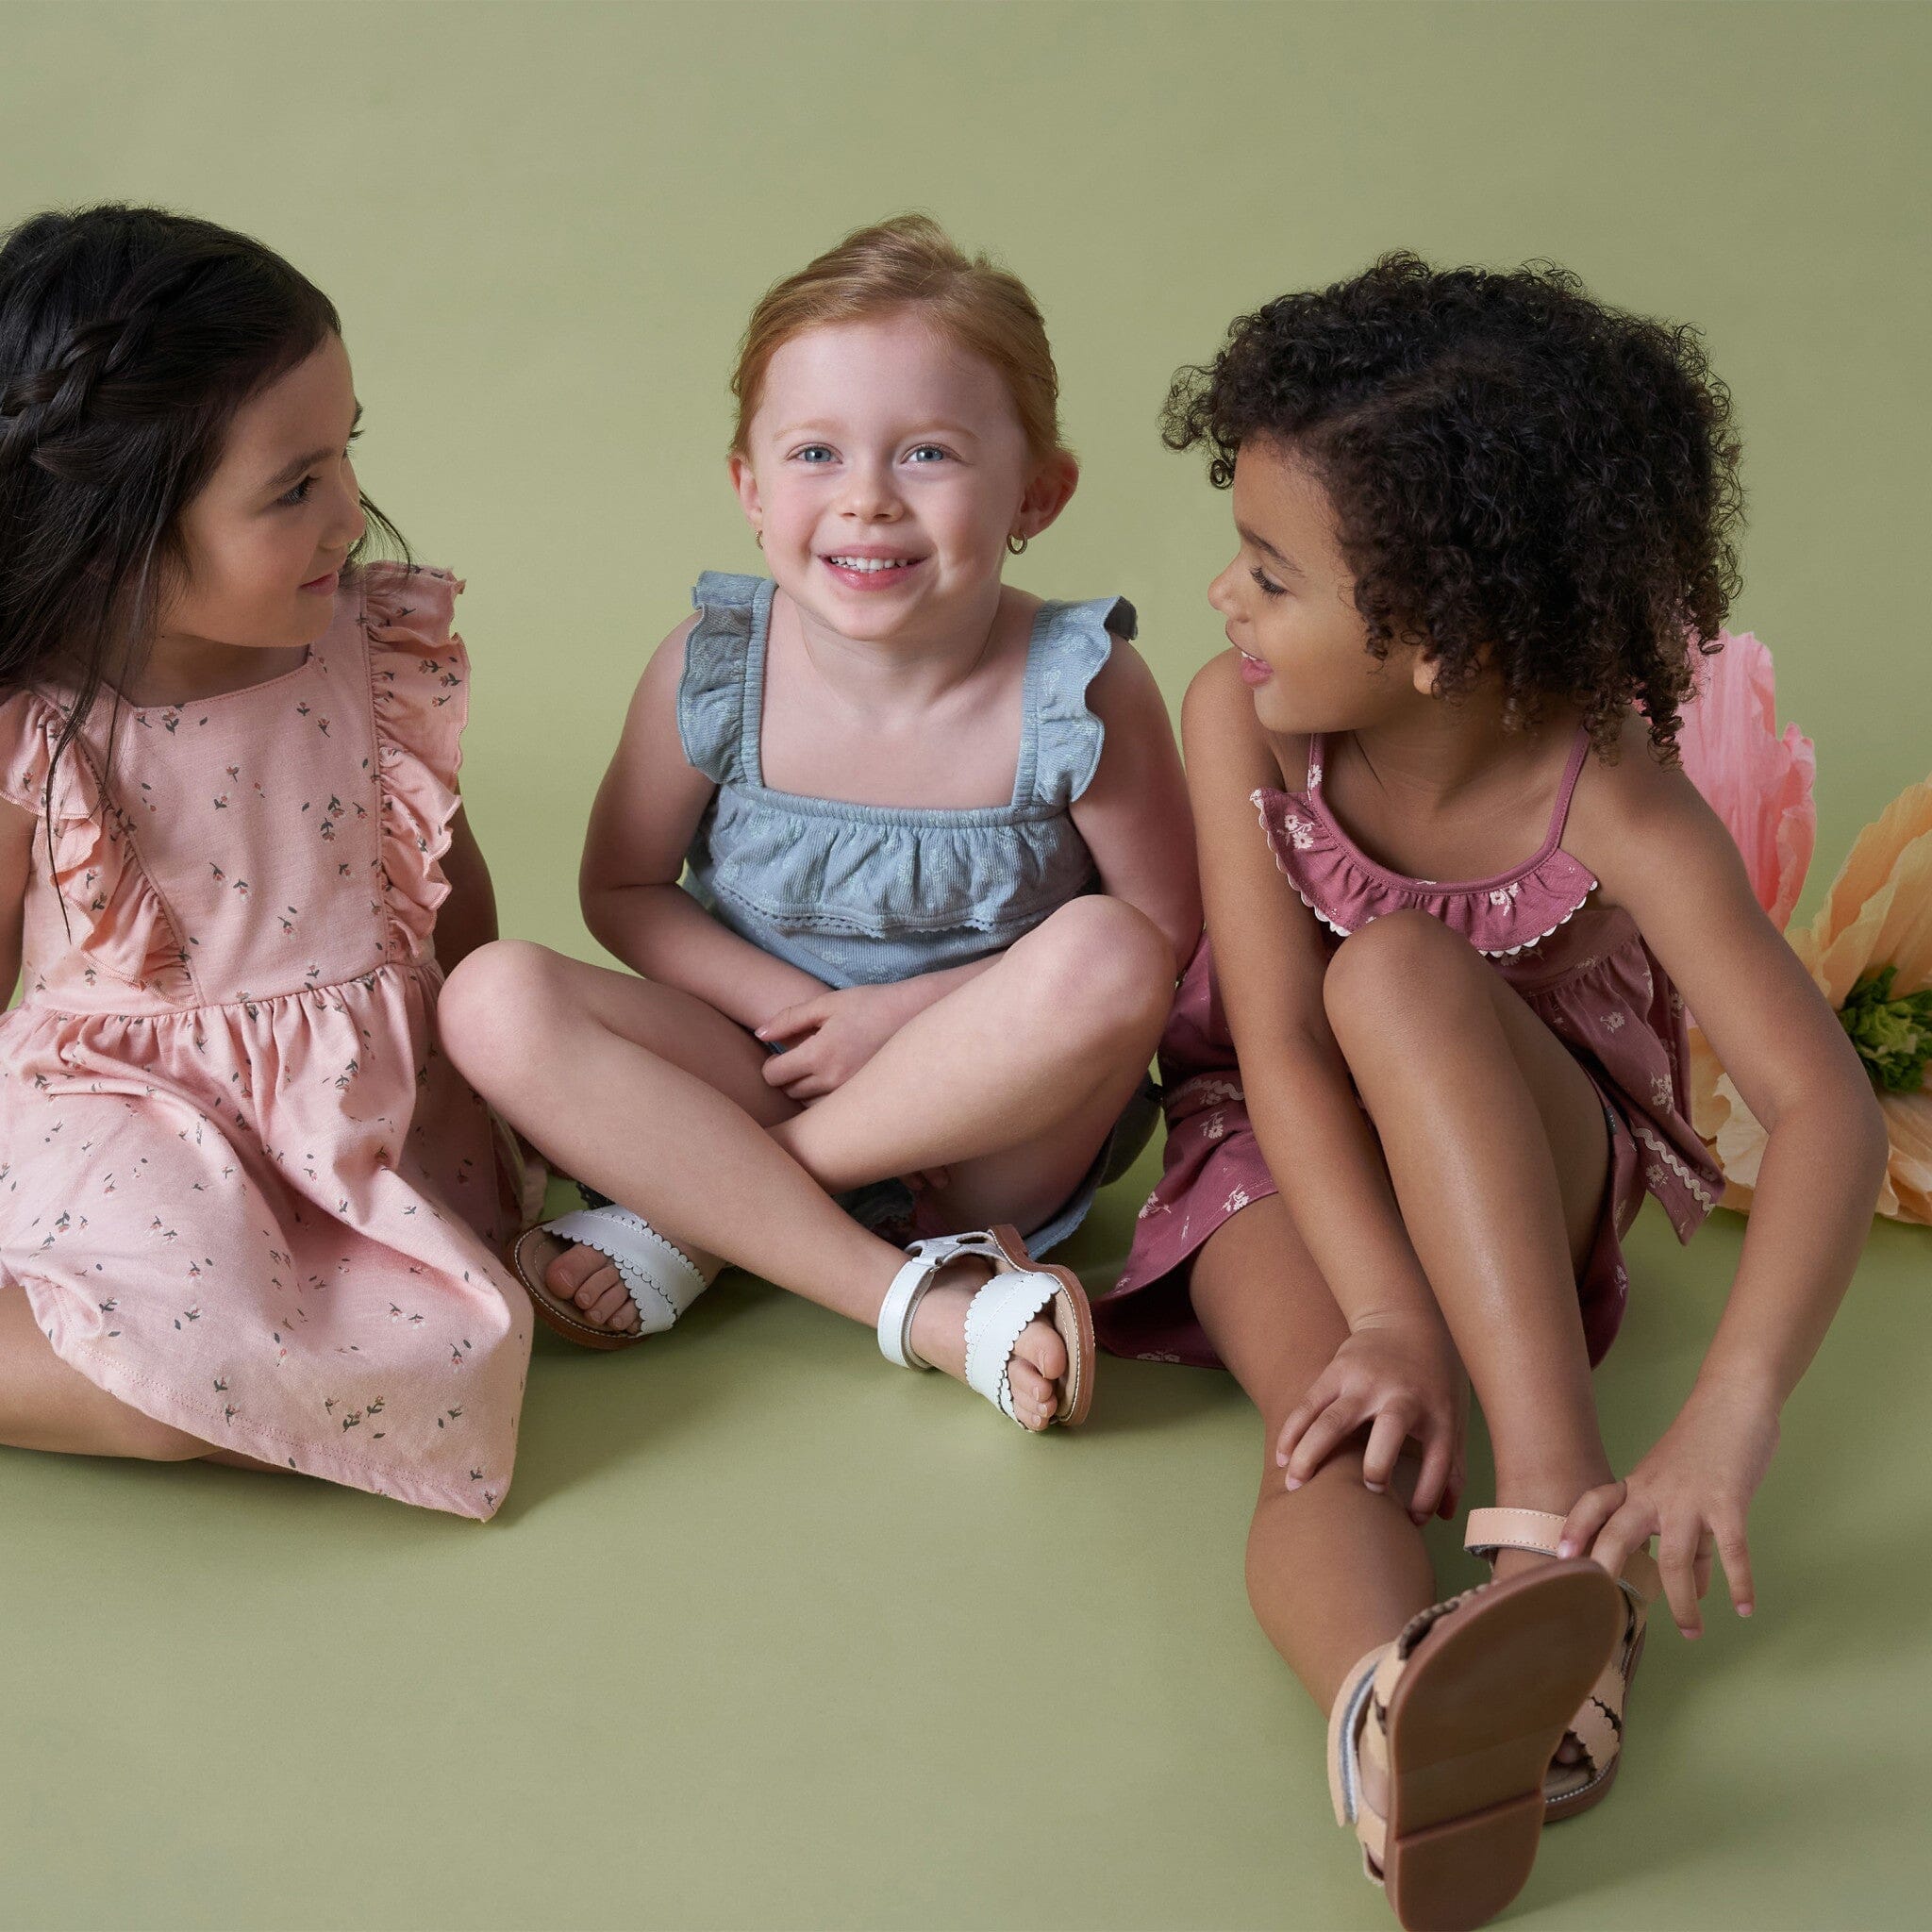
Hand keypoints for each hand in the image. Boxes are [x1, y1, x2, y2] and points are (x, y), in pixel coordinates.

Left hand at [756, 984, 911, 1102]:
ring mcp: (851, 1095)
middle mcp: (833, 1080)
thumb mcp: (827, 1004)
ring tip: (819, 1071)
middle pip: (789, 1092)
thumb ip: (789, 1019)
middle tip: (800, 1061)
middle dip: (788, 1077)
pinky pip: (832, 1111)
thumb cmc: (871, 1005)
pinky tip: (835, 1082)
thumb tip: (759, 1034)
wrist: (917, 1016)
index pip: (774, 1076)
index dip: (771, 1066)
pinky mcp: (866, 1101)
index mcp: (820, 1054)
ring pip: (809, 1106)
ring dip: (806, 1092)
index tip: (780, 1057)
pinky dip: (826, 1101)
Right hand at [1275, 1312, 1466, 1523]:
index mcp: (1438, 1412)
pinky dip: (1292, 1431)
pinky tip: (1281, 1457)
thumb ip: (1453, 1467)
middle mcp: (1402, 1396)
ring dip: (1311, 1452)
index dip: (1428, 1495)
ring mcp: (1366, 1381)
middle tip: (1368, 1489)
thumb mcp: (1454, 1418)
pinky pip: (1309, 1404)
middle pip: (1388, 1429)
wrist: (1406, 1321)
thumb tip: (1448, 1517)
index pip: (1440, 1460)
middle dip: (1378, 1464)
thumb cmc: (1434, 1381)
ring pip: (1333, 1418)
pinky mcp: (1336, 1370)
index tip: (1411, 1520)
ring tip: (1293, 1485)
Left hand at [1557, 1378, 1780, 1636]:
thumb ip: (1686, 1537)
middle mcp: (1655, 1492)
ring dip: (1682, 1600)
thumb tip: (1697, 1587)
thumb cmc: (1706, 1444)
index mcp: (1639, 1485)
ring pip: (1674, 1557)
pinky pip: (1731, 1550)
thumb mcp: (1682, 1486)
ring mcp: (1690, 1498)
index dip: (1575, 1527)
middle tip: (1604, 1610)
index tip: (1560, 1557)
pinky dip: (1738, 1582)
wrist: (1734, 1401)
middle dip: (1609, 1569)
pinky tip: (1743, 1608)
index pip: (1596, 1503)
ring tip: (1691, 1632)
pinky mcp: (1728, 1501)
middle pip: (1620, 1532)